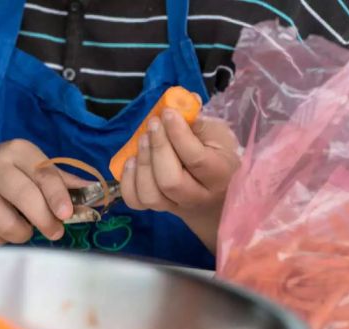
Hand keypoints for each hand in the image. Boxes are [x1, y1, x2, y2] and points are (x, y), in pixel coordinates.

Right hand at [0, 139, 87, 244]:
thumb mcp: (35, 170)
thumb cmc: (12, 175)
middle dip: (45, 220)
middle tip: (55, 232)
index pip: (42, 174)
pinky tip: (1, 229)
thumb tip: (97, 193)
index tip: (67, 214)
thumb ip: (64, 182)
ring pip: (7, 225)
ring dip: (22, 234)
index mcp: (18, 152)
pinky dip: (1, 240)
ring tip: (24, 227)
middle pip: (24, 197)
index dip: (57, 195)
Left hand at [119, 108, 240, 251]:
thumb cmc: (217, 155)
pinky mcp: (159, 209)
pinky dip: (128, 181)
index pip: (196, 159)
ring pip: (151, 195)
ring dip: (142, 164)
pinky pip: (137, 201)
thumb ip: (199, 121)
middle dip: (157, 149)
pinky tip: (131, 161)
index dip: (178, 134)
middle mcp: (199, 196)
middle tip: (153, 125)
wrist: (216, 192)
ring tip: (142, 140)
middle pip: (171, 181)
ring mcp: (177, 206)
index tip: (168, 114)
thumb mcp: (217, 135)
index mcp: (220, 175)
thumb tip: (183, 100)